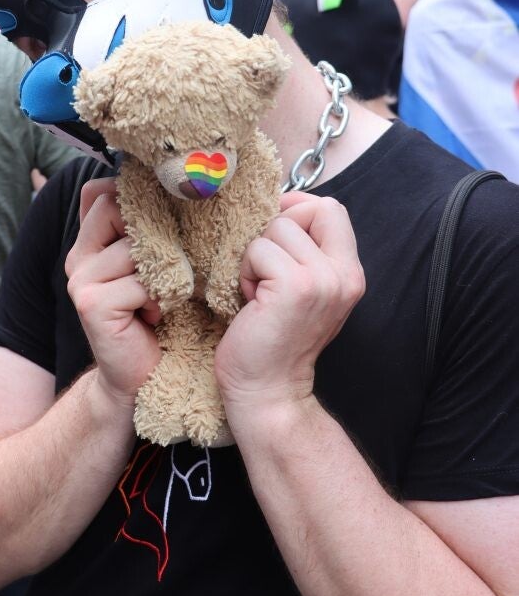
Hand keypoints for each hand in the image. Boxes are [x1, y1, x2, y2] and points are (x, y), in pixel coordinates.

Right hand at [65, 178, 161, 409]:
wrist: (138, 374)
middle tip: (164, 268)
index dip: (135, 200)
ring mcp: (79, 280)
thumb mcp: (147, 264)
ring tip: (160, 297)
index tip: (161, 224)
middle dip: (153, 233)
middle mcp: (77, 257)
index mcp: (88, 243)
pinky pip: (140, 280)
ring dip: (162, 272)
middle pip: (117, 208)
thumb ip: (141, 229)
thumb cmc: (153, 313)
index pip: (101, 192)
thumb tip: (150, 183)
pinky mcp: (90, 304)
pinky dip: (159, 296)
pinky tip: (154, 314)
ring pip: (136, 247)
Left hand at [214, 193, 364, 421]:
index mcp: (350, 272)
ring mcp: (322, 280)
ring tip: (258, 291)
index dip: (298, 207)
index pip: (331, 208)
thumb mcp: (303, 288)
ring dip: (256, 256)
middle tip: (266, 271)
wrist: (268, 391)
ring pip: (276, 228)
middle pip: (306, 210)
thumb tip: (281, 204)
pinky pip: (258, 250)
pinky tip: (251, 301)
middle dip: (275, 231)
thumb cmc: (274, 337)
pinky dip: (245, 271)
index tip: (274, 227)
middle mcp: (344, 274)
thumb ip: (304, 250)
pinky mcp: (295, 287)